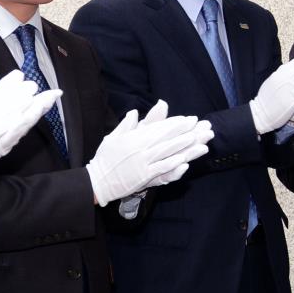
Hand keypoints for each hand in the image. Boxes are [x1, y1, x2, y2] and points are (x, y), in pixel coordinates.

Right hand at [87, 104, 212, 205]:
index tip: (187, 118)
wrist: (96, 180)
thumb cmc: (105, 159)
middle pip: (164, 137)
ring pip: (165, 152)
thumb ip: (126, 125)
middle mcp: (139, 149)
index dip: (173, 123)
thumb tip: (134, 111)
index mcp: (133, 138)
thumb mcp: (113, 138)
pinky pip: (161, 169)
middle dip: (183, 130)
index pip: (157, 128)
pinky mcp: (143, 176)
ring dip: (182, 145)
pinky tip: (184, 160)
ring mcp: (142, 163)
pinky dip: (172, 164)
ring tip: (197, 139)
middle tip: (198, 124)